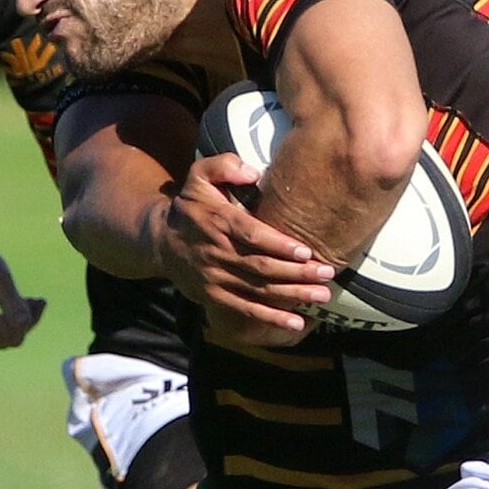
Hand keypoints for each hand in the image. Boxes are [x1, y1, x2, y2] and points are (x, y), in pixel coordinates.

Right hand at [0, 239, 44, 348]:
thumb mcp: (0, 278)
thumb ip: (13, 303)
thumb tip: (25, 324)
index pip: (15, 335)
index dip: (32, 321)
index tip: (41, 300)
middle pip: (8, 340)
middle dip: (25, 322)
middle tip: (37, 299)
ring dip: (14, 323)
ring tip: (27, 299)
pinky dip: (1, 324)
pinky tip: (9, 304)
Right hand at [165, 152, 334, 346]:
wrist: (161, 241)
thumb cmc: (191, 207)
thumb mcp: (199, 176)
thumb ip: (223, 166)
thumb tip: (251, 172)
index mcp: (217, 221)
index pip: (251, 235)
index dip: (279, 245)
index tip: (306, 251)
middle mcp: (216, 252)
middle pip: (261, 266)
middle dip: (297, 273)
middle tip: (327, 273)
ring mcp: (215, 278)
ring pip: (258, 290)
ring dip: (292, 296)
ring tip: (322, 296)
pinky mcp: (215, 297)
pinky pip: (246, 310)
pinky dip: (272, 318)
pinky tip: (297, 323)